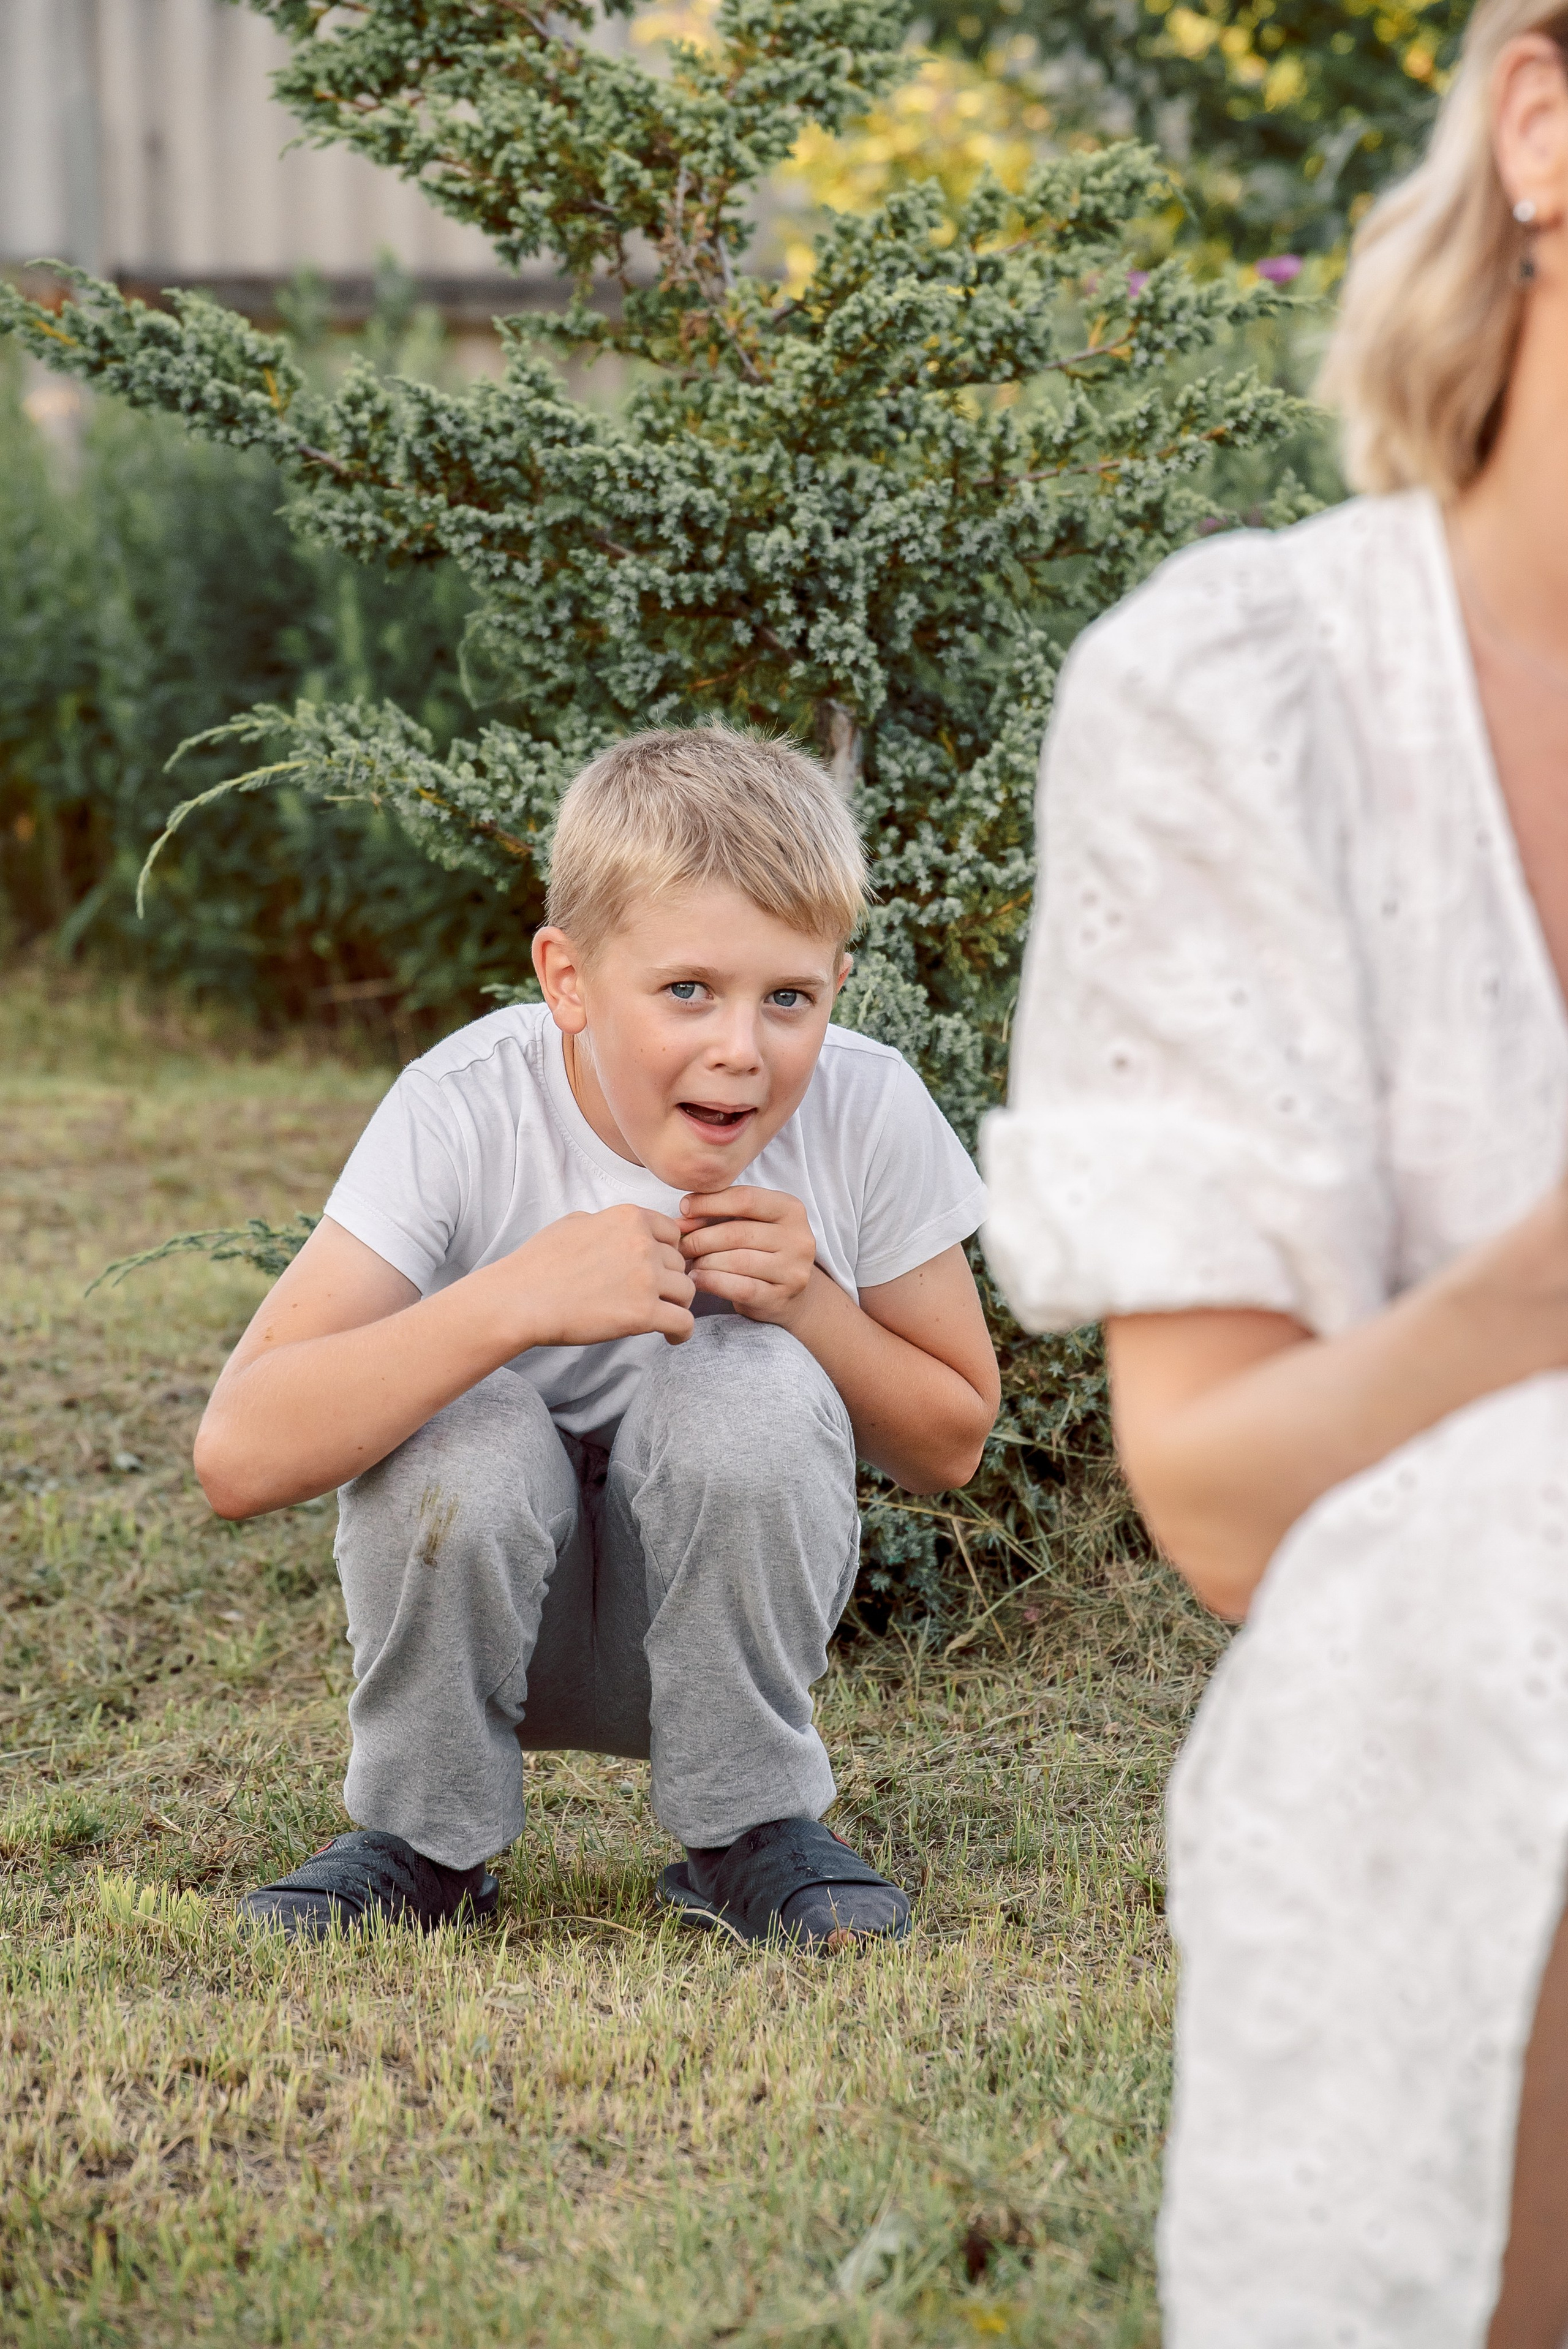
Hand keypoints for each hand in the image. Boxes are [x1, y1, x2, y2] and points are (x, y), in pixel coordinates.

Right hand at [502, 1205, 694, 1348]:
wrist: (519, 1300)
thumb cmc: (538, 1264)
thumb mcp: (573, 1223)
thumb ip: (605, 1223)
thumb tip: (618, 1231)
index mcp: (628, 1218)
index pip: (672, 1234)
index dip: (667, 1253)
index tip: (659, 1269)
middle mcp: (642, 1243)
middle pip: (679, 1263)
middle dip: (669, 1280)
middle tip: (654, 1297)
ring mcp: (645, 1278)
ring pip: (686, 1291)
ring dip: (676, 1304)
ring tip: (662, 1317)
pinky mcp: (643, 1313)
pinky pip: (684, 1322)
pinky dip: (682, 1331)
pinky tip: (671, 1337)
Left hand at [678, 1187, 816, 1326]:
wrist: (789, 1294)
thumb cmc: (761, 1250)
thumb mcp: (748, 1223)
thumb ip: (719, 1214)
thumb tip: (682, 1217)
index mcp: (791, 1209)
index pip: (745, 1199)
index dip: (709, 1203)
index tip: (684, 1210)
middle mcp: (798, 1238)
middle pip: (737, 1233)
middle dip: (700, 1238)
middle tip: (680, 1245)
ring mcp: (793, 1270)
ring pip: (737, 1261)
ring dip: (704, 1262)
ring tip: (689, 1262)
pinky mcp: (781, 1298)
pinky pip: (740, 1288)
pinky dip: (712, 1282)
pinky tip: (697, 1279)